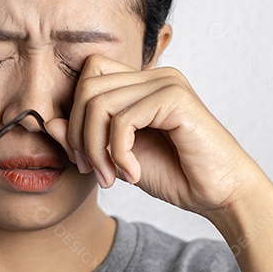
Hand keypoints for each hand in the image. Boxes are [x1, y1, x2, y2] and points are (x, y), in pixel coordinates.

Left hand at [45, 55, 269, 218]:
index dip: (75, 116)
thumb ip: (88, 138)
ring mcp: (166, 83)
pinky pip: (123, 119)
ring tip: (111, 177)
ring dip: (97, 148)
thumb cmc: (177, 176)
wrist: (221, 195)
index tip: (83, 159)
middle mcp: (154, 76)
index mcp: (141, 85)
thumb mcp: (118, 158)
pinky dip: (118, 153)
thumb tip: (51, 122)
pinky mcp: (175, 98)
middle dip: (80, 135)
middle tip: (93, 171)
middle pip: (86, 87)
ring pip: (99, 103)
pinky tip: (132, 174)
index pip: (88, 77)